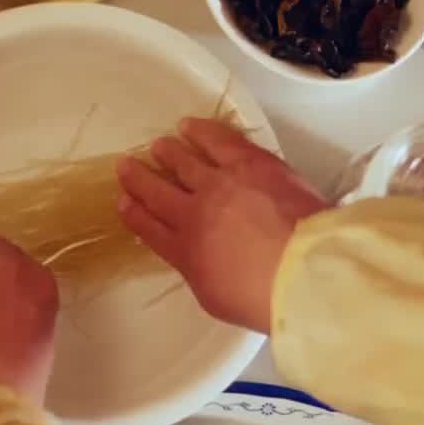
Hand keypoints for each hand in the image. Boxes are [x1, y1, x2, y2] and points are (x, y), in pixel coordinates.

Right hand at [116, 117, 328, 333]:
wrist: (300, 270)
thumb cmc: (261, 298)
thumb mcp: (216, 298)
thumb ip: (200, 272)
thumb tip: (197, 258)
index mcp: (184, 253)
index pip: (150, 229)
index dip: (134, 214)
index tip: (123, 201)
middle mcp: (193, 213)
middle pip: (158, 192)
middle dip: (139, 179)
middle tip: (126, 165)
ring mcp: (219, 184)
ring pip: (184, 162)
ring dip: (168, 153)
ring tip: (158, 145)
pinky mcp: (248, 163)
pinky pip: (217, 141)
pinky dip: (199, 132)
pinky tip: (188, 126)